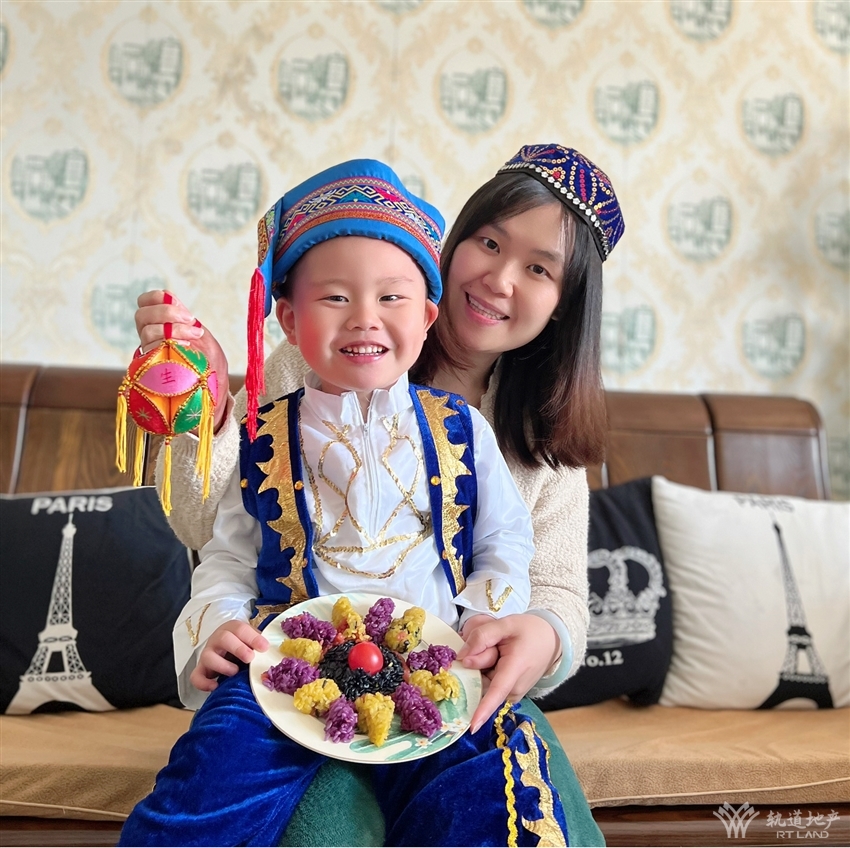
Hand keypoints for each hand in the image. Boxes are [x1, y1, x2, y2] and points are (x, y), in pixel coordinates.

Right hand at [135, 290, 230, 431]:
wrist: (214, 394)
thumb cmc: (209, 366)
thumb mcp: (202, 338)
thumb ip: (185, 320)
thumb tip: (170, 298)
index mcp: (161, 327)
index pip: (144, 303)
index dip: (156, 298)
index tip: (181, 306)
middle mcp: (150, 341)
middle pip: (142, 317)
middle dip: (167, 313)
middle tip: (191, 321)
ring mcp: (149, 357)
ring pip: (147, 333)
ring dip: (174, 330)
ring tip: (195, 338)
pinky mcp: (150, 373)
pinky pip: (150, 354)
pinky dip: (167, 346)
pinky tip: (184, 349)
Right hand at [189, 621, 268, 692]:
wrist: (226, 650)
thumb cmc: (243, 645)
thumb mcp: (251, 641)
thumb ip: (259, 644)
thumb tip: (271, 652)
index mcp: (232, 629)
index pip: (240, 629)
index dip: (252, 637)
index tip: (264, 648)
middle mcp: (217, 639)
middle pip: (224, 638)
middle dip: (238, 648)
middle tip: (250, 658)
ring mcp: (207, 654)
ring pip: (208, 656)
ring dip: (223, 665)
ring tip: (235, 672)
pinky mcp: (201, 670)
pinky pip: (196, 676)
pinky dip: (203, 683)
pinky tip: (215, 686)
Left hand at [457, 613, 559, 732]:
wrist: (551, 640)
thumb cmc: (529, 631)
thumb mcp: (505, 624)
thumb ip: (481, 637)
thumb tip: (461, 658)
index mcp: (516, 669)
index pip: (497, 692)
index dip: (484, 709)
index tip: (472, 726)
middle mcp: (514, 688)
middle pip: (481, 679)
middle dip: (479, 659)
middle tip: (496, 642)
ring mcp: (511, 693)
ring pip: (482, 681)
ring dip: (484, 663)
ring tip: (501, 647)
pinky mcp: (508, 694)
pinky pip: (487, 683)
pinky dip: (488, 669)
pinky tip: (500, 656)